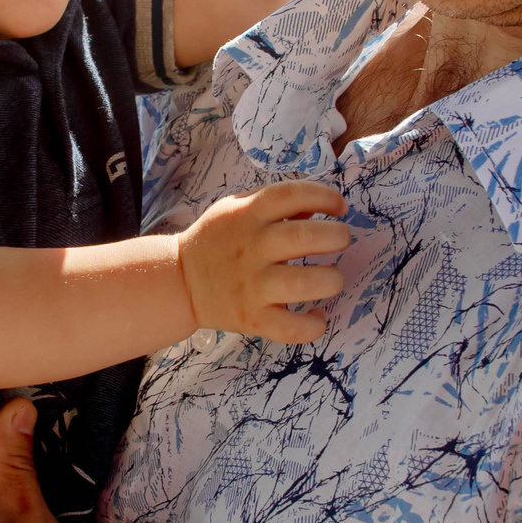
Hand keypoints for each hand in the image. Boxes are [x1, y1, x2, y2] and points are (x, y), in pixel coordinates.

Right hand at [177, 181, 351, 339]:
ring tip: (333, 278)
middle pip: (305, 238)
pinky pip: (291, 328)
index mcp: (247, 215)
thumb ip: (273, 203)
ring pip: (304, 283)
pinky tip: (318, 315)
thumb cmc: (216, 240)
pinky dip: (313, 325)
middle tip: (342, 240)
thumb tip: (318, 208)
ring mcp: (252, 286)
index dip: (325, 197)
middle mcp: (251, 248)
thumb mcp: (235, 208)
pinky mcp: (252, 318)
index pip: (292, 194)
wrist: (180, 281)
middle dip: (337, 236)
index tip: (339, 207)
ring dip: (331, 280)